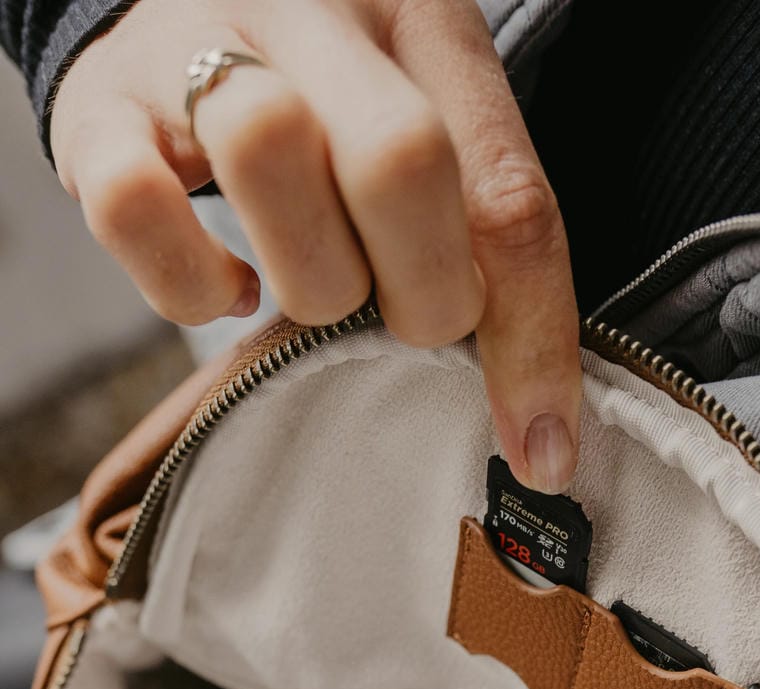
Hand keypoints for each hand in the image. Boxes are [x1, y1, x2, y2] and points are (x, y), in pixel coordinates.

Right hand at [50, 0, 580, 493]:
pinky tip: (229, 286)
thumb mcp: (430, 132)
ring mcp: (195, 42)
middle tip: (399, 312)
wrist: (180, 0)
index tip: (539, 451)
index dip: (533, 342)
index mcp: (425, 18)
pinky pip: (136, 209)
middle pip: (401, 159)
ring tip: (311, 282)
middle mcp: (317, 9)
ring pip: (268, 155)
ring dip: (309, 280)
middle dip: (420, 295)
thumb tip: (539, 442)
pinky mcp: (98, 108)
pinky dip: (191, 285)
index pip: (510, 193)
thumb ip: (488, 244)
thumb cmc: (330, 100)